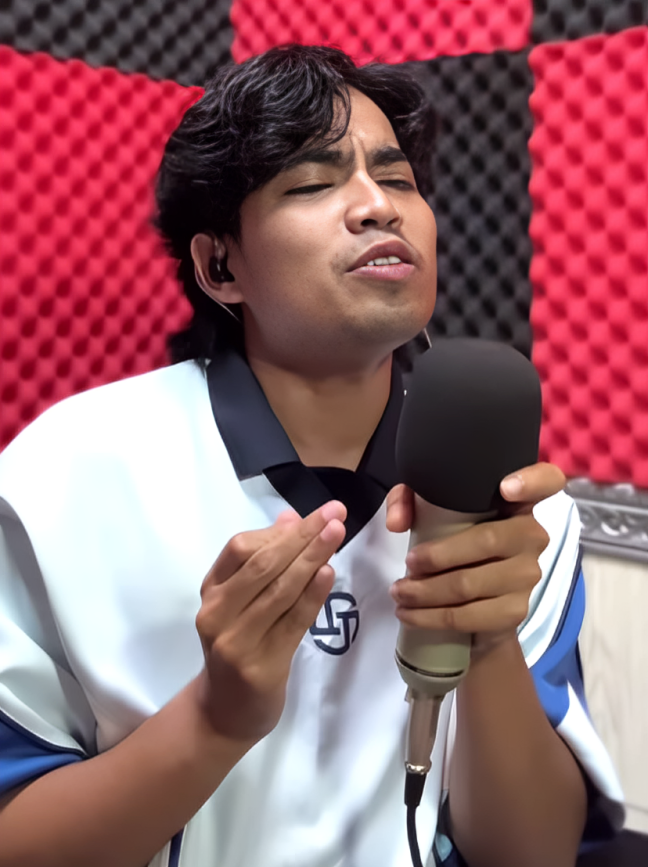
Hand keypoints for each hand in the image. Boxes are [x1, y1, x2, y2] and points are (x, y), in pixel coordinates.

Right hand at [194, 501, 345, 741]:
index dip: (281, 528)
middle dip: (303, 536)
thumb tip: (290, 517)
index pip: (240, 547)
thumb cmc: (239, 646)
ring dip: (312, 558)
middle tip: (335, 515)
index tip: (319, 513)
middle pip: (264, 565)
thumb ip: (262, 561)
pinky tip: (328, 572)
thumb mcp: (240, 602)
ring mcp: (236, 641)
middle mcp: (217, 613)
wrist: (225, 712)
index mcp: (211, 591)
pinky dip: (312, 594)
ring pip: (280, 590)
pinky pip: (292, 622)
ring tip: (337, 534)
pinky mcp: (261, 666)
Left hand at [386, 463, 564, 651]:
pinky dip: (433, 617)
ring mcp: (528, 575)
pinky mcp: (516, 610)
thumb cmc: (455, 539)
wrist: (477, 599)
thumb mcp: (428, 509)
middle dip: (436, 557)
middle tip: (406, 565)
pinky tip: (410, 614)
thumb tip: (397, 522)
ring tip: (399, 592)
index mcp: (519, 502)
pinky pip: (470, 616)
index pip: (547, 480)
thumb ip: (408, 501)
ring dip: (426, 592)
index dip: (531, 480)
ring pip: (471, 584)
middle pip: (487, 540)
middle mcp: (532, 535)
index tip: (505, 488)